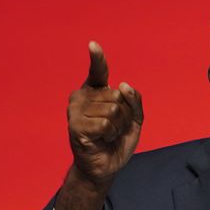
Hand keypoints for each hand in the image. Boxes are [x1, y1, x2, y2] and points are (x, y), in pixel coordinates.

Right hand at [67, 41, 142, 188]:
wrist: (106, 165)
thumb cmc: (117, 140)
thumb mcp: (134, 119)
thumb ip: (134, 101)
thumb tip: (123, 84)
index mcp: (95, 92)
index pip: (98, 72)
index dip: (97, 59)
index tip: (93, 45)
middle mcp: (82, 96)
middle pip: (117, 96)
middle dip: (124, 115)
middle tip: (115, 127)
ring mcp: (76, 110)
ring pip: (112, 109)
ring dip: (118, 126)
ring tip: (108, 134)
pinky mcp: (75, 125)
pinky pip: (105, 123)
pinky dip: (110, 133)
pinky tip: (102, 139)